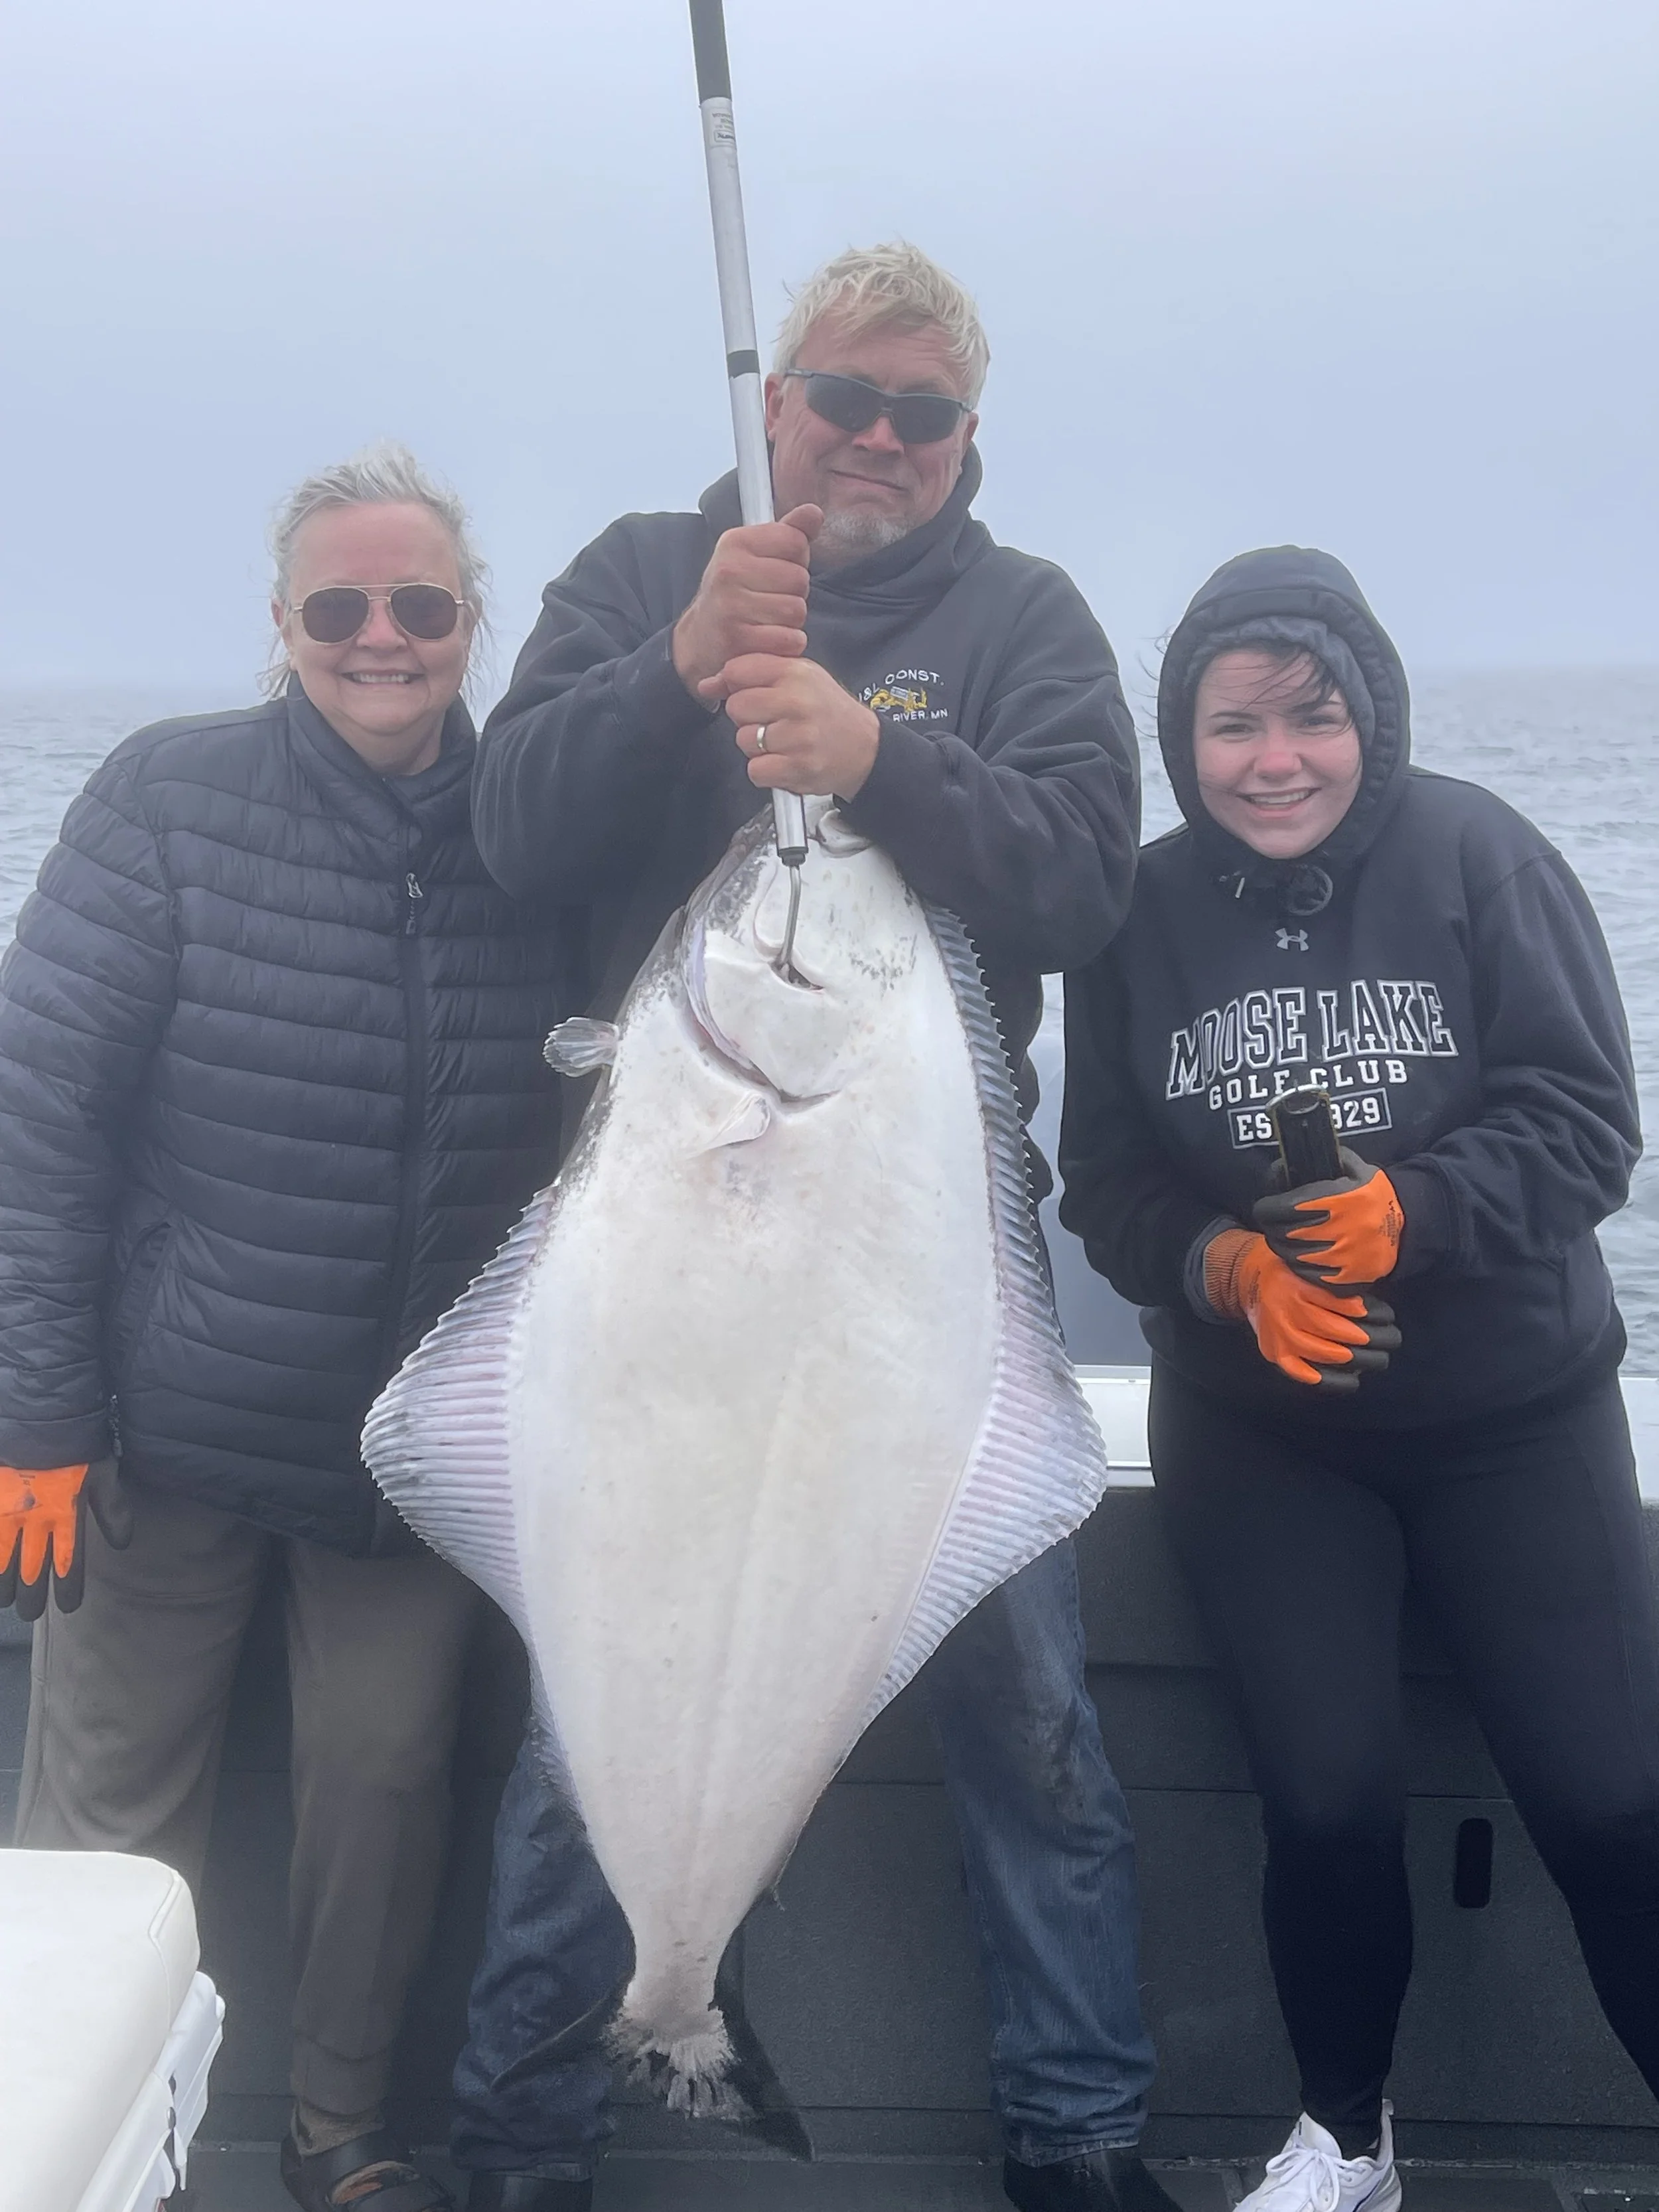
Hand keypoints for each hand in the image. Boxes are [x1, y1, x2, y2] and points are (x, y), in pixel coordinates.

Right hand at [0, 1457, 130, 1618]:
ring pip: (1, 1563)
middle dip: (30, 1597)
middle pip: (29, 1572)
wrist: (40, 1415)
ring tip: (5, 1599)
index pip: (67, 1564)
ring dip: (3, 1585)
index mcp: (64, 1516)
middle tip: (30, 1611)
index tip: (66, 1606)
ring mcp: (5, 1514)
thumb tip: (123, 1544)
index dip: (67, 1589)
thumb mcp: (103, 1471)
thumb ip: (112, 1507)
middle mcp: (32, 1521)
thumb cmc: (75, 1442)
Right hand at [671, 505, 821, 694]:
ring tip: (768, 621)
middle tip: (770, 602)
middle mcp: (729, 570)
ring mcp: (730, 606)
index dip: (796, 560)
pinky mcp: (736, 639)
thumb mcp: (755, 556)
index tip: (775, 573)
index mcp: (735, 542)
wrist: (699, 639)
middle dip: (794, 594)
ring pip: (796, 610)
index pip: (796, 541)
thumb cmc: (735, 593)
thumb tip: (815, 512)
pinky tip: (769, 641)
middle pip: (800, 579)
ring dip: (791, 622)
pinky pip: (789, 639)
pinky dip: (787, 644)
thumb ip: (788, 533)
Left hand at [705, 653, 881, 799]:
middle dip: (747, 718)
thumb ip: (755, 674)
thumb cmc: (827, 711)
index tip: (753, 695)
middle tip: (772, 722)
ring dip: (757, 747)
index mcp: (795, 672)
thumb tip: (706, 685)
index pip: (738, 670)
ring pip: (744, 741)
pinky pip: (755, 771)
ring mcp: (798, 736)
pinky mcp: (798, 768)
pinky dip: (765, 771)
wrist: (866, 748)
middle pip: (736, 707)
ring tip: (781, 743)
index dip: (736, 685)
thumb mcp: (800, 677)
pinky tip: (784, 762)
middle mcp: (797, 701)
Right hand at [1203, 1228, 1398, 1390]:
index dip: (1354, 1309)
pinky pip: (1295, 1369)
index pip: (1328, 1299)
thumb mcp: (1307, 1265)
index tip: (1375, 1314)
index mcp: (1293, 1283)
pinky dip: (1316, 1376)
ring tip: (1361, 1357)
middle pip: (1323, 1326)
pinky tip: (1339, 1378)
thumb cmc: (1289, 1271)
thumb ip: (1331, 1280)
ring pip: (1312, 1349)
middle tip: (1375, 1340)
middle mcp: (1282, 1308)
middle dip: (1354, 1336)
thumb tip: (1366, 1301)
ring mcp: (1276, 1332)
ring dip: (1340, 1355)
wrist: (1250, 1281)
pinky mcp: (1273, 1350)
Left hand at [1255, 1153, 1404, 1284]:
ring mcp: (1344, 1258)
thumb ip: (1323, 1162)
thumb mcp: (1355, 1169)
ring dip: (1281, 1247)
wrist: (1408, 1228)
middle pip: (1285, 1234)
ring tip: (1283, 1238)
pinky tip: (1299, 1255)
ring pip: (1293, 1257)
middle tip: (1270, 1223)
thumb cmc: (1375, 1196)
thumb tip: (1285, 1167)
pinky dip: (1298, 1266)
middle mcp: (1340, 1230)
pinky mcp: (1347, 1279)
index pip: (1286, 1208)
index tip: (1264, 1207)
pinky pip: (1309, 1276)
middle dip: (1271, 1227)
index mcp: (1340, 1200)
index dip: (1267, 1208)